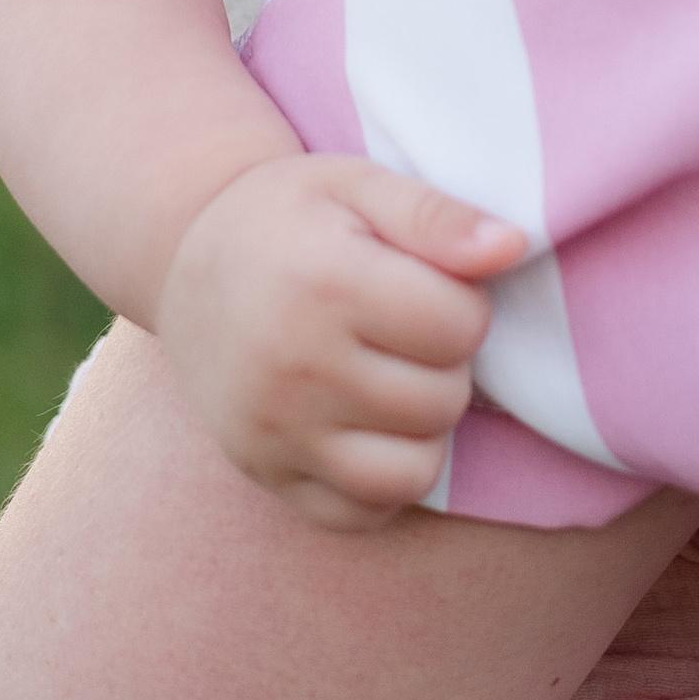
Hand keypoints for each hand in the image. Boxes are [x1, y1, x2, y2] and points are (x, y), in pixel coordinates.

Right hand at [155, 158, 527, 532]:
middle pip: (441, 401)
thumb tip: (514, 247)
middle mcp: (293, 367)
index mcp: (324, 284)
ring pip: (412, 472)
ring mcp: (273, 432)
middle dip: (446, 364)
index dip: (463, 303)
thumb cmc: (290, 217)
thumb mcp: (356, 184)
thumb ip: (436, 215)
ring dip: (424, 427)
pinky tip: (367, 424)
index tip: (428, 284)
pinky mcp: (264, 475)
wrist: (184, 264)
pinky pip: (362, 515)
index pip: (459, 327)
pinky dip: (383, 481)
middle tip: (408, 330)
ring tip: (395, 378)